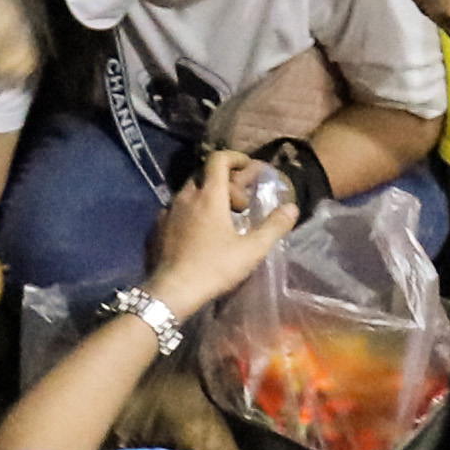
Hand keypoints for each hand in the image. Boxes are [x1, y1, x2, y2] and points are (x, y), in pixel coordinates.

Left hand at [139, 139, 301, 315]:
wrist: (172, 291)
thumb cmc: (214, 268)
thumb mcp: (251, 250)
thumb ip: (274, 226)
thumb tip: (292, 208)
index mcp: (209, 195)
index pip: (219, 159)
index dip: (236, 158)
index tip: (249, 169)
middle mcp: (186, 196)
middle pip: (205, 175)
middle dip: (226, 182)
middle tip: (241, 205)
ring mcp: (168, 211)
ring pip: (190, 192)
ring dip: (208, 197)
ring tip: (222, 219)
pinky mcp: (158, 227)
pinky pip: (177, 209)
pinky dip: (192, 211)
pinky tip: (200, 232)